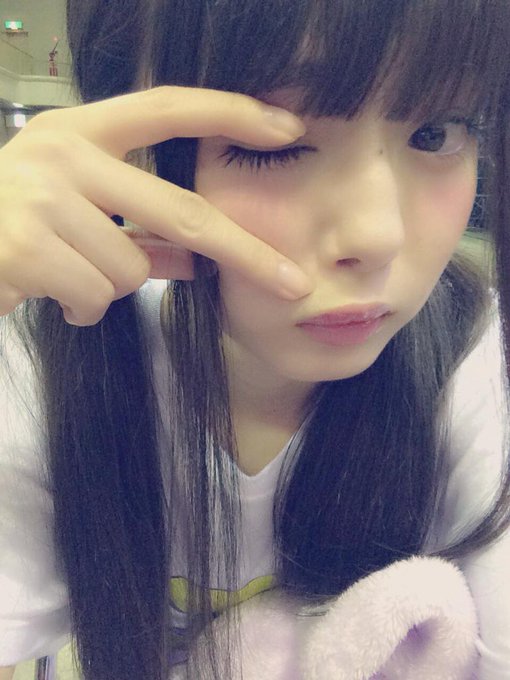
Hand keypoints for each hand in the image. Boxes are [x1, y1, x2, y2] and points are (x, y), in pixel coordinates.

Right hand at [0, 86, 310, 325]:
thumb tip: (200, 262)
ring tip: (71, 276)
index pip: (167, 107)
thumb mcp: (79, 210)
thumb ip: (141, 230)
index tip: (288, 128)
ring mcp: (40, 196)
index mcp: (81, 131)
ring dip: (111, 287)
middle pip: (182, 211)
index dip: (230, 113)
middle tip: (293, 284)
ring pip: (131, 268)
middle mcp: (62, 152)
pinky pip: (94, 296)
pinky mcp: (21, 246)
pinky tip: (53, 294)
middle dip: (245, 254)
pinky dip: (83, 308)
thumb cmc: (18, 224)